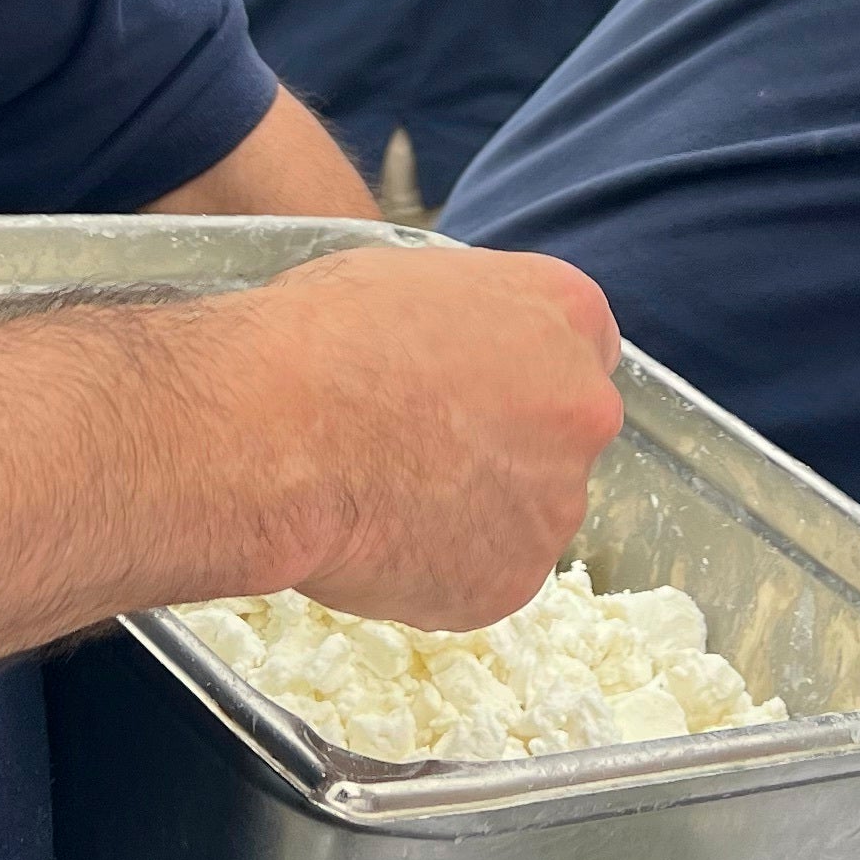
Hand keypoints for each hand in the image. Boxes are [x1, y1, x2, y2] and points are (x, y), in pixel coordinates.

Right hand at [207, 244, 624, 629]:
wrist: (275, 431)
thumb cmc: (317, 339)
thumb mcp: (404, 279)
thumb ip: (462, 320)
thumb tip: (446, 352)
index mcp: (565, 312)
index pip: (576, 348)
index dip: (516, 374)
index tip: (471, 392)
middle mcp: (583, 408)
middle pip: (559, 436)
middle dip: (503, 447)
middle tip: (417, 449)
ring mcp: (555, 503)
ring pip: (522, 513)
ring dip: (469, 513)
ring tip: (379, 495)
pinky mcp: (512, 581)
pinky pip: (479, 578)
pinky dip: (435, 570)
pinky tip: (374, 541)